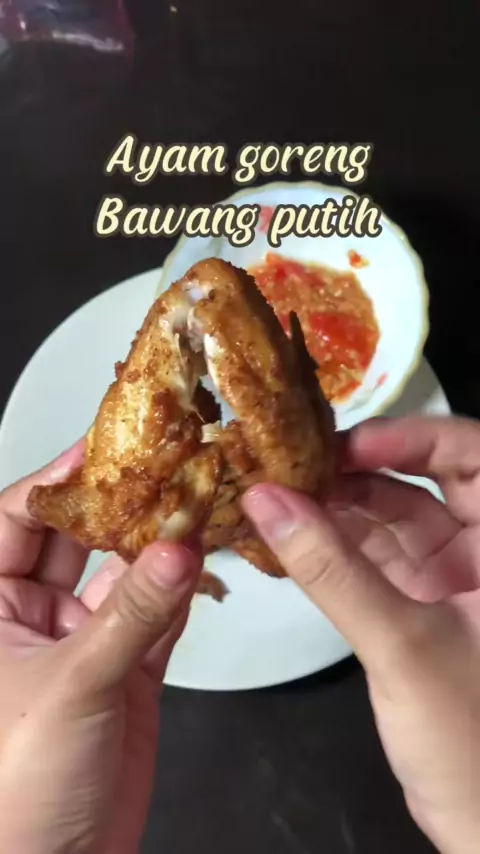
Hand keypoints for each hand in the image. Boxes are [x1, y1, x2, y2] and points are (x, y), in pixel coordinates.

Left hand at [0, 442, 200, 853]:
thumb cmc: (12, 789)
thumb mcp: (72, 683)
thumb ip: (134, 613)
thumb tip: (176, 549)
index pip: (20, 518)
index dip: (61, 478)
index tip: (106, 443)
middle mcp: (30, 615)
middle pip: (78, 537)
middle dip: (119, 503)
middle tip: (163, 463)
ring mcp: (82, 641)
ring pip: (122, 574)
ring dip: (156, 545)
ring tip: (195, 503)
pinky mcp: (125, 671)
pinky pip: (155, 615)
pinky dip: (180, 590)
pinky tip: (203, 560)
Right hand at [243, 416, 479, 853]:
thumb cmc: (473, 741)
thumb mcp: (401, 645)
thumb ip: (331, 572)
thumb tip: (267, 501)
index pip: (470, 452)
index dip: (411, 435)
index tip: (344, 446)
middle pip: (421, 481)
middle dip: (358, 472)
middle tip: (291, 469)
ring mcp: (452, 580)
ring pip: (391, 521)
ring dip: (336, 511)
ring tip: (275, 500)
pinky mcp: (422, 609)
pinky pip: (374, 562)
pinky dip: (334, 550)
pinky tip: (289, 540)